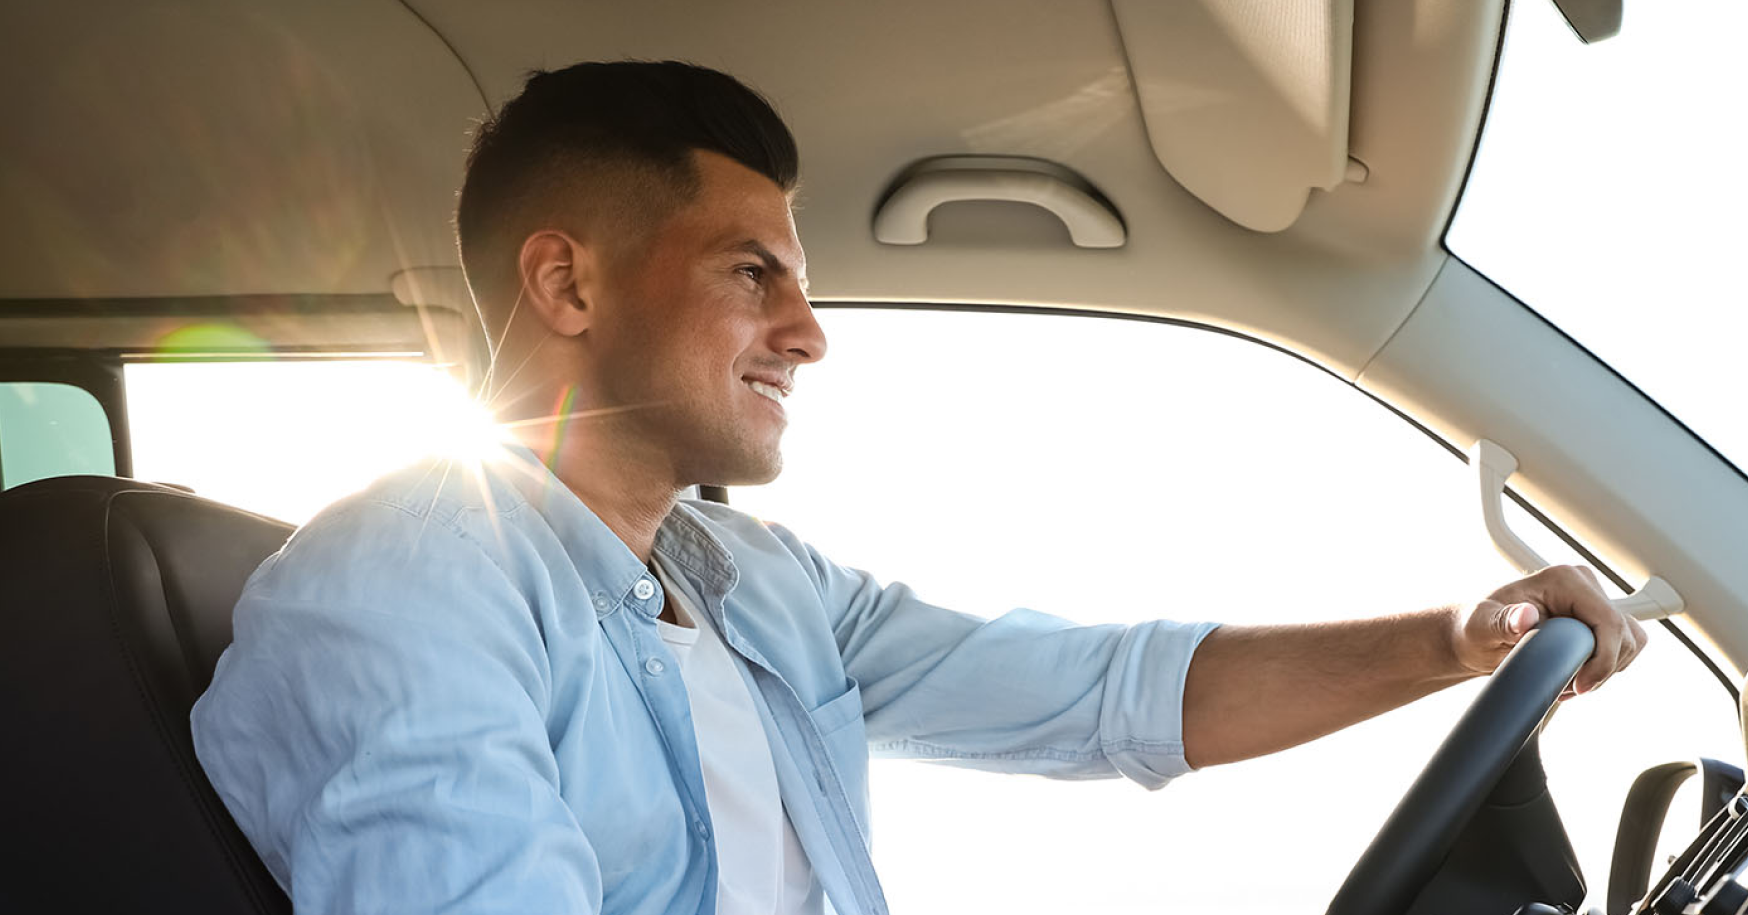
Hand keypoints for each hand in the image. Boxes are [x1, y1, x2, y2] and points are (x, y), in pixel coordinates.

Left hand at [1449, 565, 1647, 695]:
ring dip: (1605, 670)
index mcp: (1564, 580)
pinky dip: (1606, 667)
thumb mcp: (1482, 626)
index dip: (1603, 660)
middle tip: (1569, 687)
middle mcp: (1584, 585)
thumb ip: (1503, 621)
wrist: (1477, 637)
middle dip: (1603, 669)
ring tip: (1570, 682)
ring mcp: (1593, 602)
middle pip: (1625, 636)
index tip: (1581, 686)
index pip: (1610, 623)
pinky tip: (1577, 676)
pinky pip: (1623, 647)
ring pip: (1630, 643)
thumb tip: (1525, 616)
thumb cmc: (1476, 628)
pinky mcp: (1596, 620)